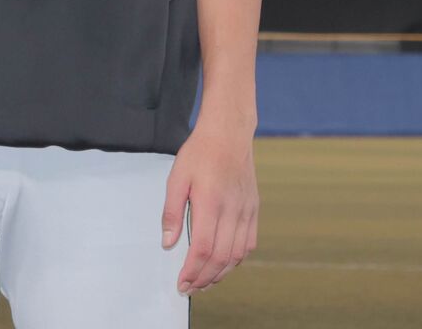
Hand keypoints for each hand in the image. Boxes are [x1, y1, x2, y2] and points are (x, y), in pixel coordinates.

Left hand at [161, 123, 258, 296]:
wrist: (228, 133)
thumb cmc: (200, 152)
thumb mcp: (177, 177)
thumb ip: (172, 212)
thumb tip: (168, 242)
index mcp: (211, 202)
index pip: (203, 248)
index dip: (192, 271)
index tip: (181, 283)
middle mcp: (232, 210)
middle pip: (220, 257)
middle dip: (204, 278)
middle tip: (190, 288)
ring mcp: (246, 210)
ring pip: (237, 255)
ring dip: (221, 273)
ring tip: (204, 281)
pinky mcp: (253, 209)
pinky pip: (249, 243)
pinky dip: (237, 259)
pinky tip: (224, 263)